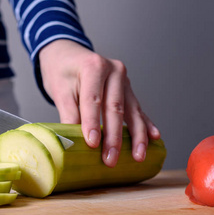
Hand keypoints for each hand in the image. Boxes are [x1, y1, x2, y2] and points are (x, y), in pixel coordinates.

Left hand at [38, 39, 159, 166]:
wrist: (67, 55)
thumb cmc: (62, 72)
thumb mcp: (59, 91)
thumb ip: (68, 115)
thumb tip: (74, 142)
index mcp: (94, 67)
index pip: (93, 99)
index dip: (93, 123)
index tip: (93, 144)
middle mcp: (113, 71)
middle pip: (115, 107)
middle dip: (114, 137)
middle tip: (110, 159)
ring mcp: (124, 80)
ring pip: (131, 110)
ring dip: (136, 136)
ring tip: (138, 156)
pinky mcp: (128, 90)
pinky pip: (137, 109)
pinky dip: (145, 124)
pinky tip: (154, 138)